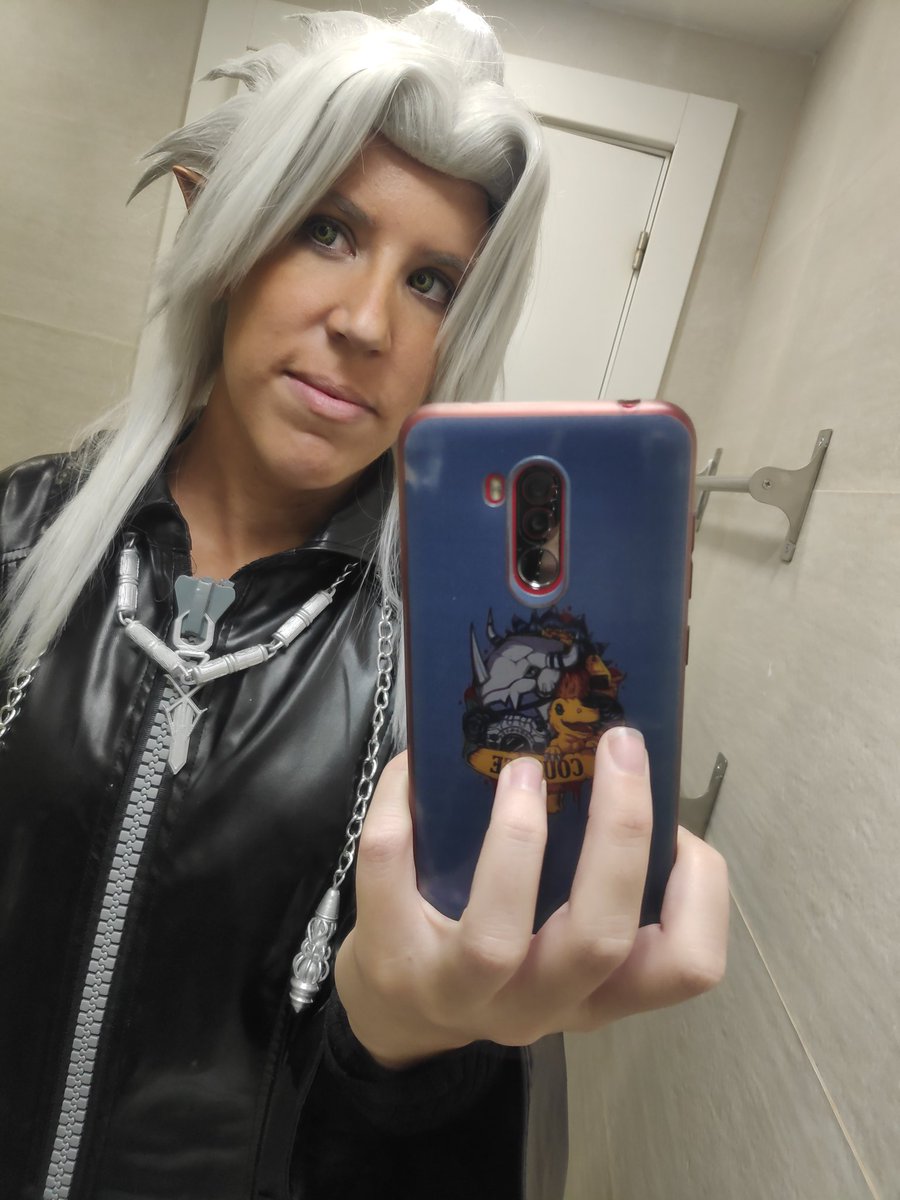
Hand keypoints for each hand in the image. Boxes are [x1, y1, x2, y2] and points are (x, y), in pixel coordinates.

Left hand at [334, 727, 728, 1067]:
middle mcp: (540, 1003)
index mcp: (599, 991)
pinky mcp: (390, 960)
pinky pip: (391, 876)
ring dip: (515, 840)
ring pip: (497, 935)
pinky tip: (415, 769)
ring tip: (524, 769)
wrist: (400, 1009)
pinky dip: (400, 810)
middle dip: (620, 831)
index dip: (700, 893)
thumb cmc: (503, 953)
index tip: (680, 828)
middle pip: (600, 938)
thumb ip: (596, 879)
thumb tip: (621, 767)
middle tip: (618, 746)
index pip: (685, 966)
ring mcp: (460, 991)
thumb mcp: (564, 937)